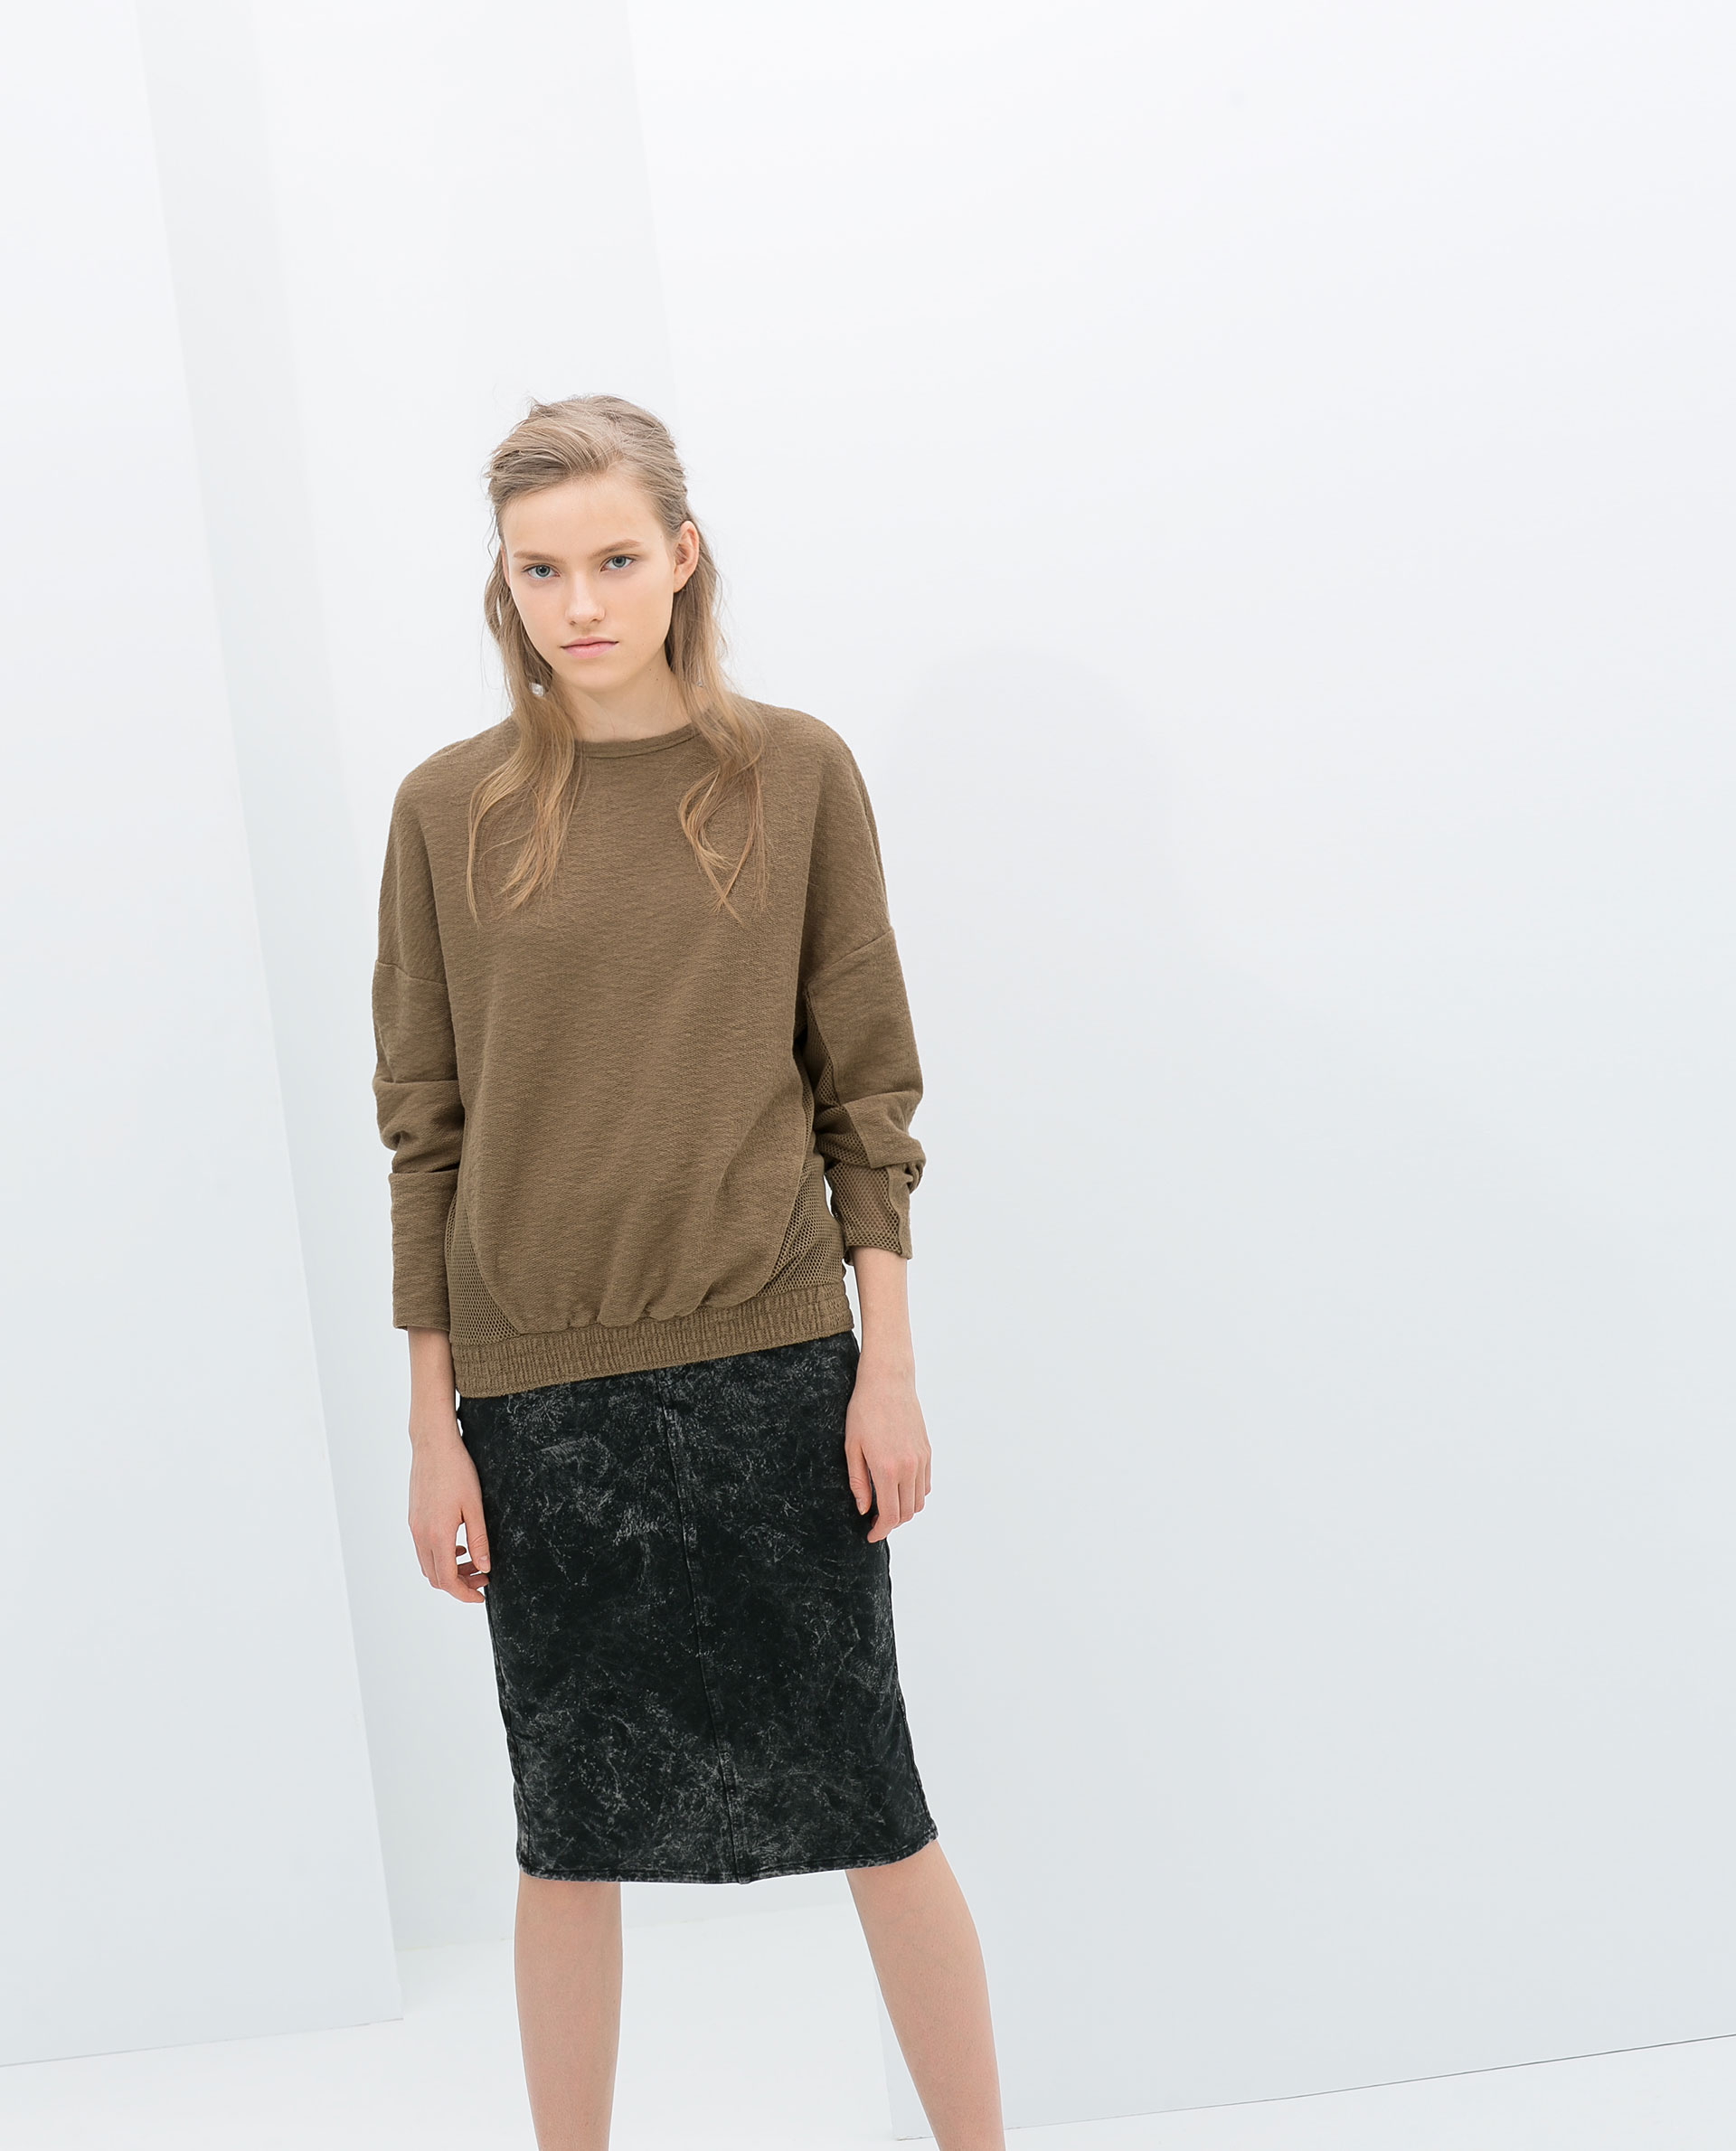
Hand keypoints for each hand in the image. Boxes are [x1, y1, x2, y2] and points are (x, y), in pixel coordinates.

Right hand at [408, 1422, 491, 1602]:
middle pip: (435, 1577)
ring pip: (428, 1564)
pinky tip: (459, 1545)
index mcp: (437, 1534)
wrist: (433, 1445)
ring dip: (449, 1571)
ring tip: (473, 1562)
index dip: (464, 1594)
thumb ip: (479, 1540)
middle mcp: (421, 1534)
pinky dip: (440, 1556)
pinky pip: (424, 1549)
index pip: (447, 1580)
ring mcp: (414, 1527)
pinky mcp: (413, 1518)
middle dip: (459, 1584)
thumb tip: (484, 1567)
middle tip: (483, 1577)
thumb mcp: (475, 1506)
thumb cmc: (457, 1471)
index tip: (481, 1596)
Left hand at [844, 1358, 931, 1543]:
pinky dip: (915, 1494)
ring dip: (905, 1510)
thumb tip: (864, 1509)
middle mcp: (909, 1467)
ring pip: (919, 1500)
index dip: (881, 1530)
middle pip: (907, 1512)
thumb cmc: (864, 1410)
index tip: (870, 1534)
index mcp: (887, 1469)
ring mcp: (921, 1459)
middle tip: (875, 1521)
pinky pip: (925, 1483)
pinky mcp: (927, 1451)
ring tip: (887, 1505)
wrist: (887, 1382)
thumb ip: (858, 1482)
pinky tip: (899, 1488)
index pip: (891, 1515)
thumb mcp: (852, 1447)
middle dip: (892, 1523)